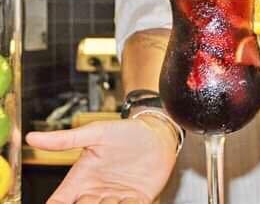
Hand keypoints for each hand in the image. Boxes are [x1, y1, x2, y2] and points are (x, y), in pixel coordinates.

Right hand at [25, 116, 177, 202]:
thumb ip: (65, 139)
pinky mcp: (138, 200)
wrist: (159, 134)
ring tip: (109, 196)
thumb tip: (31, 138)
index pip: (59, 202)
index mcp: (80, 179)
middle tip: (93, 197)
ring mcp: (116, 198)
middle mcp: (96, 192)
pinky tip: (127, 199)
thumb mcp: (95, 133)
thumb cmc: (126, 132)